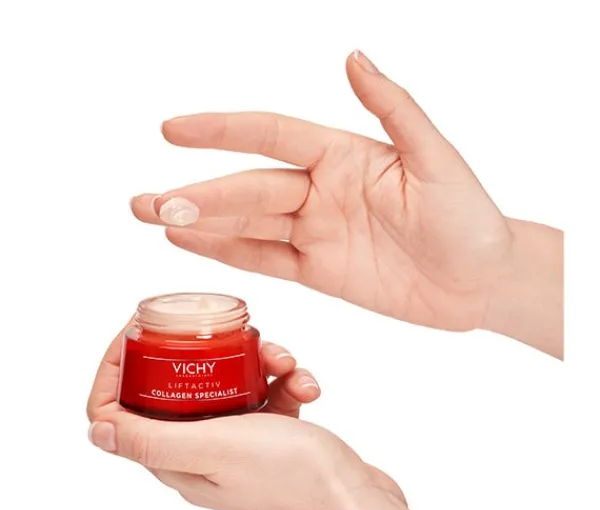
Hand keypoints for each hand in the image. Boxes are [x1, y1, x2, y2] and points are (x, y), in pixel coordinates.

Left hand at [87, 326, 469, 509]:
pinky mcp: (272, 436)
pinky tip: (307, 385)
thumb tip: (99, 430)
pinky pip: (267, 395)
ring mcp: (238, 444)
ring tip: (285, 361)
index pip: (122, 413)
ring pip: (229, 385)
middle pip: (179, 389)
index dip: (119, 370)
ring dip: (257, 364)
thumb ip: (154, 438)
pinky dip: (286, 383)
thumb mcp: (216, 448)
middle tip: (222, 330)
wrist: (357, 504)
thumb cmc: (291, 480)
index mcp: (177, 459)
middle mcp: (202, 453)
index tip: (138, 332)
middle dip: (201, 354)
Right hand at [130, 50, 561, 355]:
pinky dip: (230, 255)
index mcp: (345, 156)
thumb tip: (353, 56)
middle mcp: (323, 191)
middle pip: (249, 188)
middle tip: (147, 202)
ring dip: (201, 225)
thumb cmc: (470, 219)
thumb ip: (393, 109)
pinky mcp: (321, 271)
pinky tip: (194, 247)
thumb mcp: (437, 159)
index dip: (221, 132)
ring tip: (153, 219)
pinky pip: (268, 261)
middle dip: (198, 196)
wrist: (480, 283)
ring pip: (249, 226)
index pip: (272, 135)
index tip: (172, 131)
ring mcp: (319, 233)